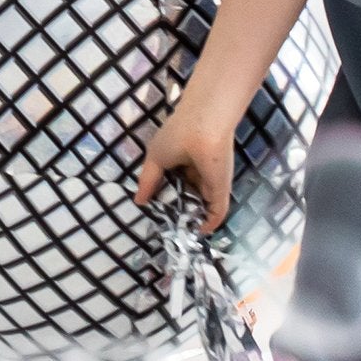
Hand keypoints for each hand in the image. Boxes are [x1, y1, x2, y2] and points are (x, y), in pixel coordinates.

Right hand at [134, 95, 236, 229]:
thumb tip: (139, 202)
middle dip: (179, 211)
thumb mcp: (155, 159)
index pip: (172, 185)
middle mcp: (195, 173)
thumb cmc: (176, 136)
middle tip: (168, 227)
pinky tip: (200, 232)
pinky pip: (216, 212)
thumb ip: (148, 182)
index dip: (164, 199)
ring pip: (201, 205)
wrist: (202, 127)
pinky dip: (210, 223)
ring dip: (193, 218)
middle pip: (187, 197)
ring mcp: (209, 182)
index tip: (156, 214)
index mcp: (180, 161)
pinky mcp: (221, 189)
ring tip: (181, 233)